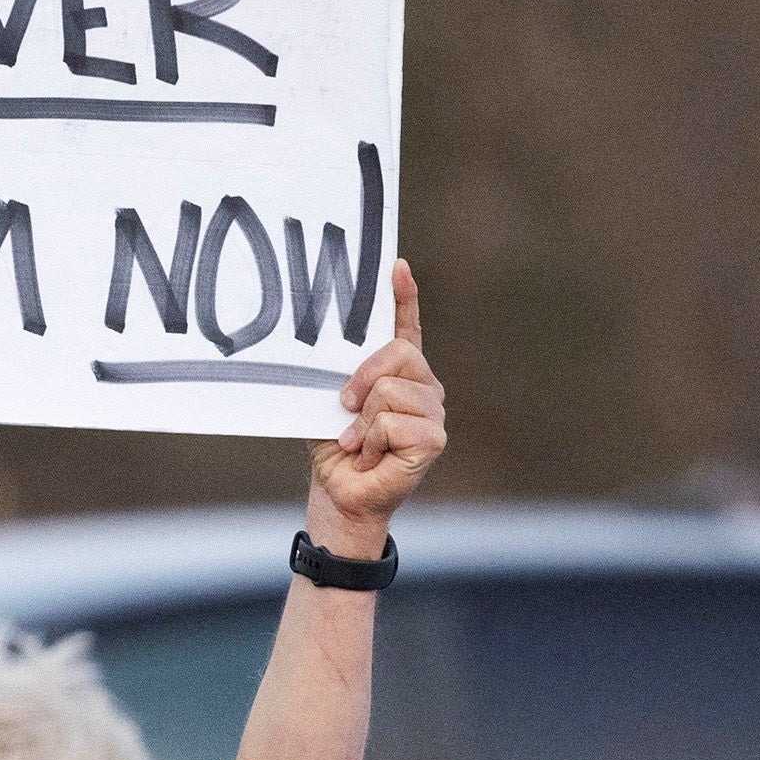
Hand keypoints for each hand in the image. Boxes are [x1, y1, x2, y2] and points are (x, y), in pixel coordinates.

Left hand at [303, 260, 440, 559]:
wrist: (340, 493)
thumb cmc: (335, 447)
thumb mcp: (331, 401)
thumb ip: (340, 374)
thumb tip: (325, 348)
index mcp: (399, 373)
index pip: (406, 327)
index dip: (404, 296)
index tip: (396, 266)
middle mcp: (423, 386)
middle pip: (398, 353)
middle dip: (362, 378)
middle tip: (344, 407)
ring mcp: (434, 412)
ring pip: (390, 391)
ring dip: (361, 422)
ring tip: (359, 443)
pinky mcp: (434, 438)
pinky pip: (392, 421)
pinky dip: (371, 441)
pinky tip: (372, 457)